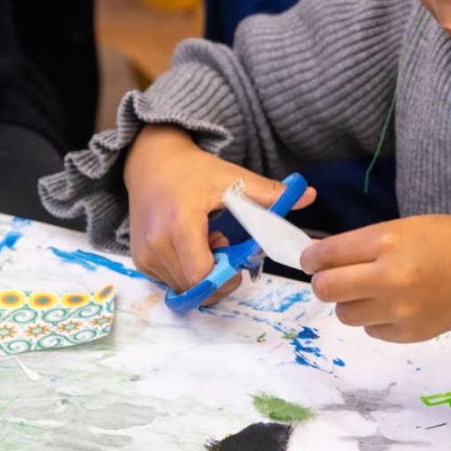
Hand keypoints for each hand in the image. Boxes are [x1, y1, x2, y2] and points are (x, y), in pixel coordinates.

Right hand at [123, 124, 315, 298]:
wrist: (149, 162)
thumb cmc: (192, 171)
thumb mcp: (231, 180)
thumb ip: (269, 195)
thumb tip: (310, 196)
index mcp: (179, 223)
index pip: (202, 275)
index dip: (225, 278)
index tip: (236, 263)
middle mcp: (157, 243)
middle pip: (195, 286)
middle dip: (217, 277)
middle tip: (224, 248)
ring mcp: (145, 254)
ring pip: (183, 287)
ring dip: (201, 275)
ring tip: (207, 242)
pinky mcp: (140, 260)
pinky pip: (170, 281)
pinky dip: (185, 272)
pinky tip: (190, 245)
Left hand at [304, 215, 450, 342]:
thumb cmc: (447, 240)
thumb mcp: (401, 228)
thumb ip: (361, 244)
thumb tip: (319, 259)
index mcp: (386, 242)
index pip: (325, 255)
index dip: (310, 258)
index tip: (310, 260)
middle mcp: (388, 278)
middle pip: (326, 289)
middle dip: (323, 282)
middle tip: (333, 277)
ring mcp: (399, 310)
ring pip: (344, 314)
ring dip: (348, 302)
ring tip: (369, 291)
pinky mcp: (409, 334)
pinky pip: (370, 330)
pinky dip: (373, 318)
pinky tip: (392, 305)